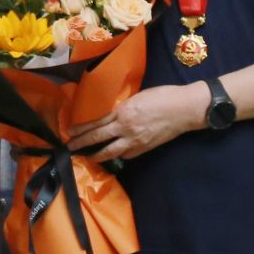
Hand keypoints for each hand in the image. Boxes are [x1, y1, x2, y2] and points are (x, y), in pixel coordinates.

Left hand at [67, 83, 207, 162]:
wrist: (184, 109)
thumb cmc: (163, 96)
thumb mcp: (138, 97)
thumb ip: (123, 107)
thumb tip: (114, 114)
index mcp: (122, 112)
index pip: (96, 122)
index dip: (81, 129)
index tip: (70, 132)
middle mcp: (125, 128)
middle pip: (98, 138)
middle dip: (82, 144)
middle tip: (71, 148)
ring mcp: (135, 140)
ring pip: (110, 152)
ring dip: (97, 155)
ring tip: (88, 157)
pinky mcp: (144, 148)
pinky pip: (127, 154)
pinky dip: (119, 155)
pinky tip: (114, 155)